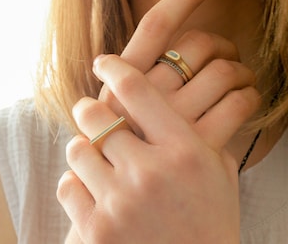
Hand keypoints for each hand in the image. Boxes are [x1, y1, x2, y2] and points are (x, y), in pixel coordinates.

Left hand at [58, 52, 258, 242]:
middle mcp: (150, 171)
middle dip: (89, 110)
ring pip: (78, 148)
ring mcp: (120, 202)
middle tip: (92, 113)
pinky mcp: (97, 230)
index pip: (137, 89)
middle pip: (97, 115)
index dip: (114, 67)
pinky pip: (68, 184)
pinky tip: (94, 191)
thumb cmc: (210, 223)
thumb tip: (175, 102)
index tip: (103, 61)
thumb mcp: (219, 174)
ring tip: (97, 159)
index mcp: (186, 151)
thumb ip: (199, 135)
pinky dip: (77, 183)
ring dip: (84, 148)